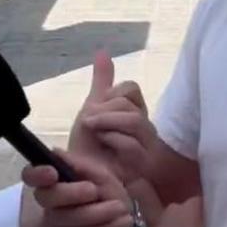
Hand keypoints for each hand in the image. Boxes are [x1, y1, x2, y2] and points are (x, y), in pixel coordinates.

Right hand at [21, 148, 133, 226]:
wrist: (121, 216)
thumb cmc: (106, 188)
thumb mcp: (97, 173)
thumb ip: (77, 165)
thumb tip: (54, 152)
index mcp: (51, 181)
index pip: (30, 175)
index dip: (37, 174)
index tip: (53, 173)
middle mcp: (48, 204)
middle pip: (49, 199)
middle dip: (75, 194)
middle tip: (97, 191)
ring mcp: (56, 225)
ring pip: (69, 224)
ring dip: (101, 219)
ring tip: (124, 214)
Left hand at [68, 52, 155, 183]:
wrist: (78, 175)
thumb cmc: (87, 145)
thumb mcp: (91, 109)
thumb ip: (102, 82)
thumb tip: (103, 51)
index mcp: (135, 112)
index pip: (131, 88)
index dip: (109, 95)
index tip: (92, 110)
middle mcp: (146, 129)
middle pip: (130, 104)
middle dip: (104, 110)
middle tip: (87, 122)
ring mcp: (147, 148)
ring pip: (135, 121)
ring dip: (107, 122)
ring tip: (93, 130)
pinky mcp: (143, 167)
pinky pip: (132, 145)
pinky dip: (112, 140)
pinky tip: (103, 145)